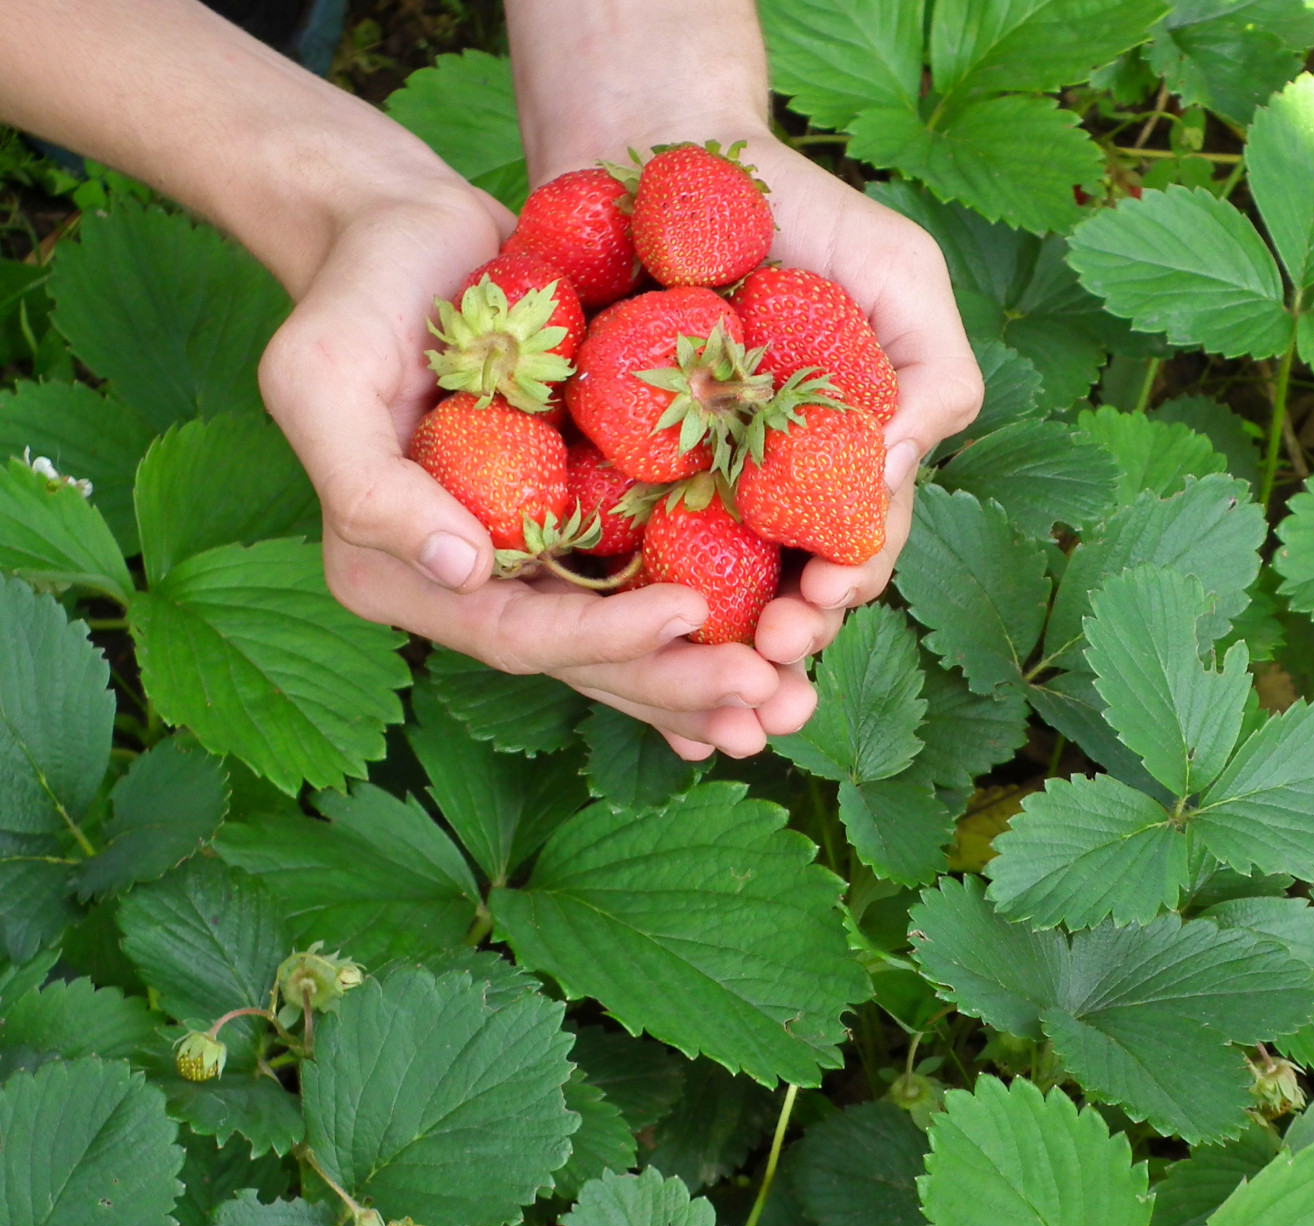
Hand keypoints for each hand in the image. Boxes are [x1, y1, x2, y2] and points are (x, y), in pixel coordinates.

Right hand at [258, 182, 817, 759]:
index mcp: (401, 575)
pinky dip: (719, 616)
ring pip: (632, 641)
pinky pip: (656, 576)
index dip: (605, 641)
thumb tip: (465, 570)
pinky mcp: (590, 515)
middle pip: (588, 661)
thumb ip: (370, 485)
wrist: (407, 233)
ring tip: (792, 703)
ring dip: (710, 678)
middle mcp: (473, 585)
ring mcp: (539, 557)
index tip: (692, 616)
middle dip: (681, 686)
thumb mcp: (319, 376)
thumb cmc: (353, 296)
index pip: (516, 634)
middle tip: (772, 700)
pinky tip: (782, 641)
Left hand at [504, 0, 982, 711]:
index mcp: (841, 463)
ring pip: (710, 599)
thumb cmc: (800, 212)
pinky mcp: (608, 476)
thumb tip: (894, 472)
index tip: (824, 599)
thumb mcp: (901, 273)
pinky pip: (619, 559)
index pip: (855, 547)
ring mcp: (690, 491)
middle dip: (786, 643)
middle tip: (769, 662)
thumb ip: (936, 371)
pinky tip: (630, 661)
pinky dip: (629, 622)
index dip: (846, 585)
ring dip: (716, 655)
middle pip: (784, 593)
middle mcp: (768, 493)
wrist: (663, 152)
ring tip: (710, 682)